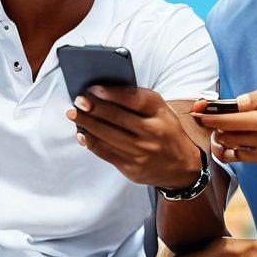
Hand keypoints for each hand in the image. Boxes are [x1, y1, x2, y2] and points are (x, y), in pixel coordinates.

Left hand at [67, 86, 202, 189]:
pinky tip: (82, 135)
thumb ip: (138, 100)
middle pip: (117, 117)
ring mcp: (142, 152)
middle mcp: (152, 132)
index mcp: (160, 112)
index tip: (93, 88)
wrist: (183, 166)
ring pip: (108, 136)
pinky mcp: (132, 168)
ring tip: (74, 114)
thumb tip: (104, 92)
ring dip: (87, 124)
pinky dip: (92, 143)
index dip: (111, 93)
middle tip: (78, 100)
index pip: (133, 99)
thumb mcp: (161, 110)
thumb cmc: (166, 130)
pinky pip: (107, 153)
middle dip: (94, 108)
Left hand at [192, 85, 256, 164]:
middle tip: (205, 118)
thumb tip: (234, 104)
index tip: (197, 113)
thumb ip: (256, 98)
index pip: (230, 122)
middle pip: (229, 138)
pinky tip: (233, 139)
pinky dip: (236, 149)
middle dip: (214, 128)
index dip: (210, 118)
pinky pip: (247, 158)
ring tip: (217, 130)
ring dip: (223, 140)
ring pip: (235, 151)